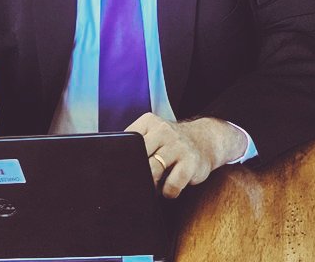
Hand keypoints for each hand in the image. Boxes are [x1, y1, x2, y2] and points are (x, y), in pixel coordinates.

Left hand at [126, 113, 247, 198]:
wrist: (206, 140)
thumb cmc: (171, 143)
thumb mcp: (152, 134)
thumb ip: (134, 144)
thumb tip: (109, 165)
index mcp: (148, 122)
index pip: (126, 142)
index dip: (121, 161)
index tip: (122, 171)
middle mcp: (163, 131)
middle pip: (137, 158)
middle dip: (135, 174)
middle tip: (139, 180)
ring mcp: (177, 146)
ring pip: (152, 172)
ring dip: (151, 185)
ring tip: (155, 184)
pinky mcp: (190, 163)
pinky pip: (171, 186)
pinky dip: (168, 192)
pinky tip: (170, 186)